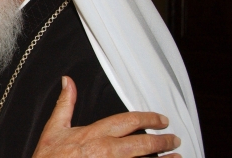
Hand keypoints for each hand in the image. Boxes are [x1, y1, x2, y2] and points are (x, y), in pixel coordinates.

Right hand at [32, 76, 181, 157]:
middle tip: (173, 138)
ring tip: (177, 156)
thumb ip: (65, 103)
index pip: (128, 121)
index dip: (148, 118)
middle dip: (162, 139)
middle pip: (142, 142)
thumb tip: (67, 82)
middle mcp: (106, 150)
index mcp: (94, 134)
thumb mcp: (54, 128)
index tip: (160, 119)